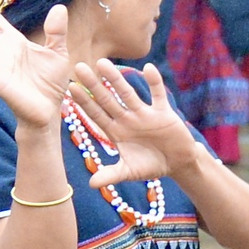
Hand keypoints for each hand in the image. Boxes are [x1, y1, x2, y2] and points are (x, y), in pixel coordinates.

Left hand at [65, 59, 202, 185]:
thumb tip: (91, 184)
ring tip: (103, 63)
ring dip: (116, 79)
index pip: (96, 114)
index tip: (70, 88)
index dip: (84, 102)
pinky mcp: (165, 113)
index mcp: (116, 132)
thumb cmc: (151, 166)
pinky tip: (148, 68)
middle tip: (78, 67)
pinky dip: (155, 82)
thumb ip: (111, 174)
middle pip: (108, 99)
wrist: (178, 164)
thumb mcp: (130, 171)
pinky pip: (159, 95)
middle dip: (94, 84)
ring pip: (128, 93)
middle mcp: (128, 119)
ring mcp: (145, 114)